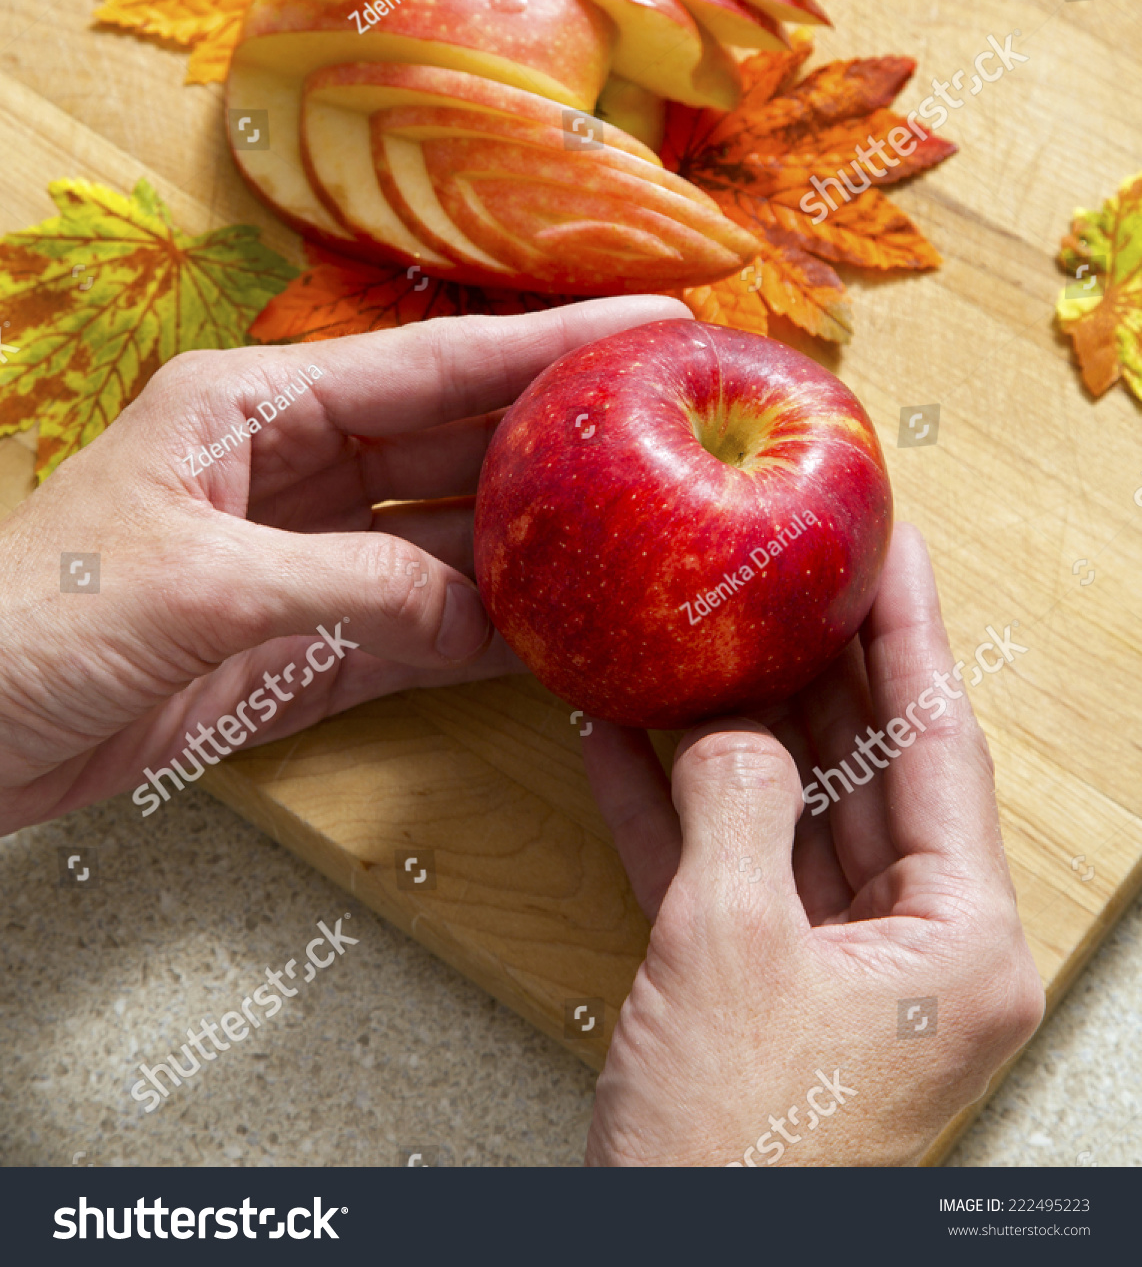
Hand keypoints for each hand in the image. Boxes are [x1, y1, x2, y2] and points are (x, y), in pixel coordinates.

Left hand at [0, 296, 690, 834]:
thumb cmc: (28, 623)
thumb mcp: (196, 587)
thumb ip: (350, 587)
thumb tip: (483, 611)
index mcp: (253, 408)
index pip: (428, 366)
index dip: (543, 344)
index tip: (648, 324)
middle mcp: (293, 473)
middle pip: (453, 445)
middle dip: (560, 437)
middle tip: (676, 429)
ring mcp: (305, 563)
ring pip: (448, 543)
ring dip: (535, 545)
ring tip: (642, 535)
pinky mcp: (302, 647)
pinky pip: (418, 631)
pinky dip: (485, 636)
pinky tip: (557, 634)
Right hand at [581, 523, 1043, 1165]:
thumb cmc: (734, 1155)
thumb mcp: (732, 949)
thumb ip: (735, 806)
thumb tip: (727, 730)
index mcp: (960, 943)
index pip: (940, 743)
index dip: (907, 629)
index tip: (892, 541)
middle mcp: (916, 951)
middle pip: (865, 769)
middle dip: (812, 668)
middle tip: (786, 570)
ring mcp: (837, 971)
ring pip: (786, 814)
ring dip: (727, 734)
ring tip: (696, 636)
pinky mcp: (761, 992)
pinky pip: (724, 876)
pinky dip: (671, 813)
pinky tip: (621, 739)